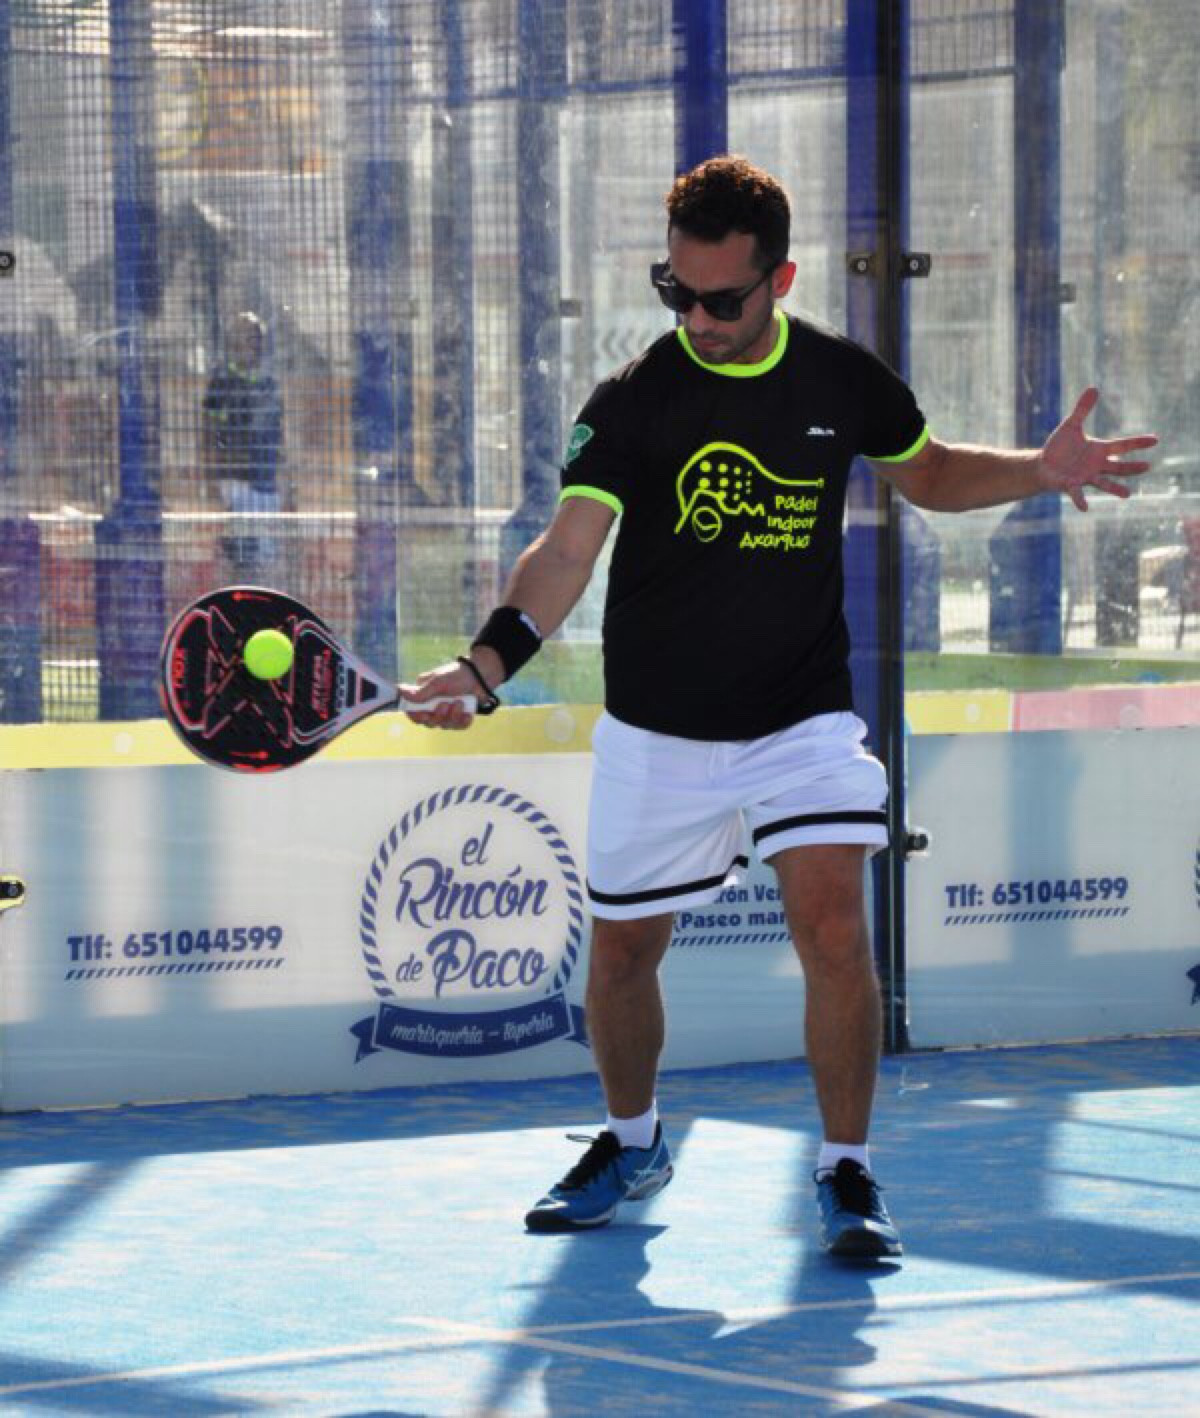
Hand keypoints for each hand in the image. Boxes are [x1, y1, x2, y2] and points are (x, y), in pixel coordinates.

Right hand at [400, 648, 502, 730]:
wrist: (481, 676)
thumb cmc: (457, 675)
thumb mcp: (438, 682)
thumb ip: (421, 691)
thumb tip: (401, 692)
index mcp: (424, 694)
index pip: (413, 711)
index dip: (416, 716)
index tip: (424, 714)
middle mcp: (433, 704)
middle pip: (428, 722)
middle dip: (438, 716)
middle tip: (446, 704)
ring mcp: (447, 711)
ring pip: (443, 725)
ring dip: (452, 716)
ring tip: (460, 702)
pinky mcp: (459, 716)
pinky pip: (458, 727)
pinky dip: (463, 722)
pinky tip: (468, 714)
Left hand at [1038, 388, 1157, 510]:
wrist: (1043, 465)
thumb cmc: (1060, 447)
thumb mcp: (1071, 425)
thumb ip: (1082, 409)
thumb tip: (1093, 388)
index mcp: (1099, 450)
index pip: (1122, 445)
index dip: (1138, 442)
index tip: (1155, 439)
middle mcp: (1096, 465)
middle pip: (1118, 467)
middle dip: (1131, 467)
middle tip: (1147, 466)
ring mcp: (1085, 477)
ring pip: (1103, 483)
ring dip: (1114, 488)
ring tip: (1127, 494)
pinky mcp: (1070, 485)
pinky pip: (1077, 493)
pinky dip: (1080, 500)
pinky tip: (1085, 508)